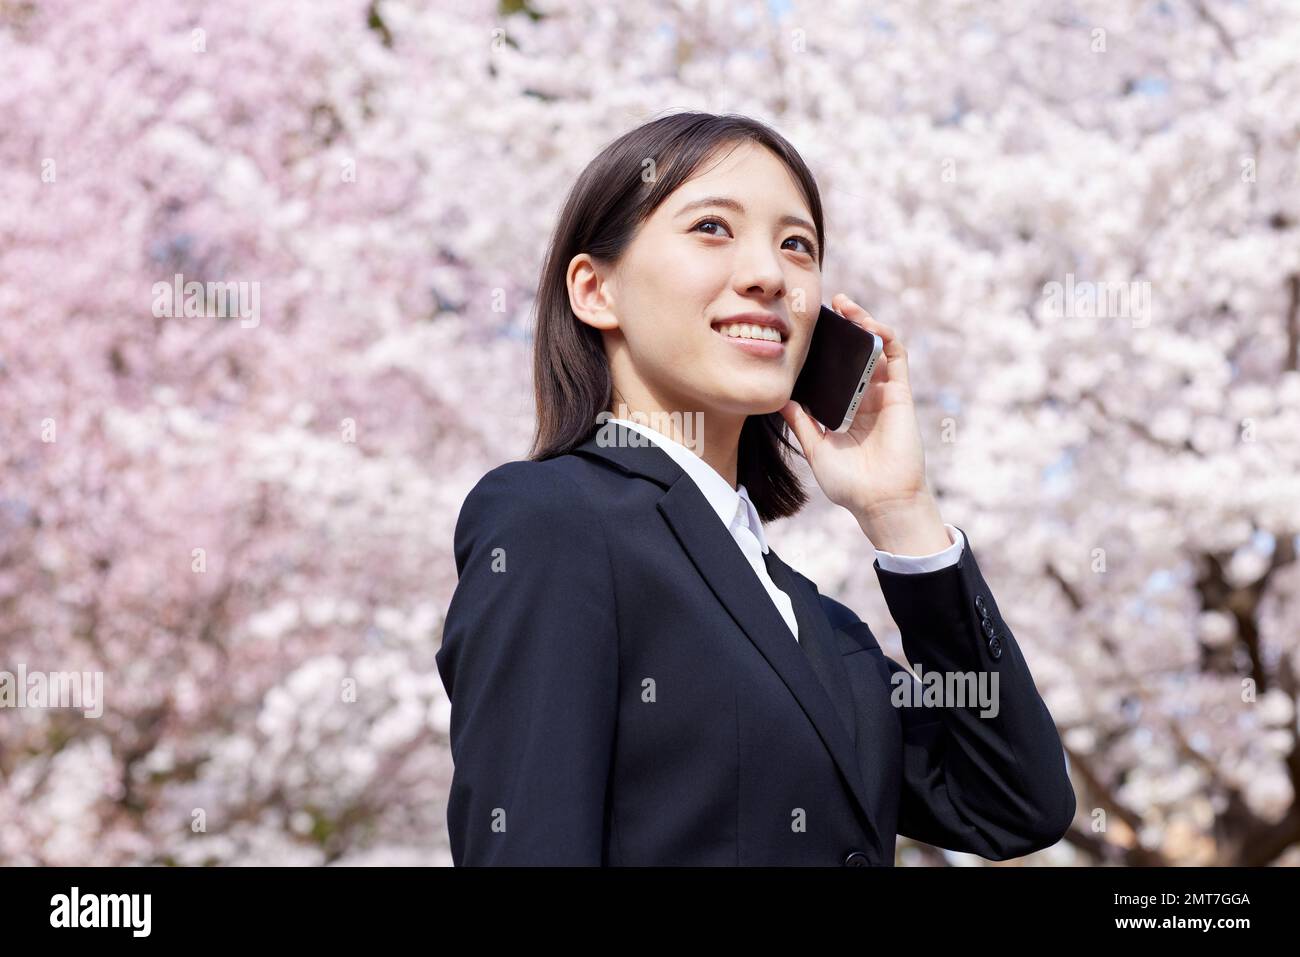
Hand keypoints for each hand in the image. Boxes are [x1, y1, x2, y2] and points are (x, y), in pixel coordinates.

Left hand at [779, 293, 949, 553]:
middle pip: (857, 354)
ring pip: (878, 349)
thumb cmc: (850, 484)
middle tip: (826, 306)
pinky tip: (868, 324)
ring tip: (845, 305)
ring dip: (864, 323)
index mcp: (848, 411)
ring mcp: (885, 395)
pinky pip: (897, 358)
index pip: (838, 371)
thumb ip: (801, 423)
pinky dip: (885, 336)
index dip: (827, 350)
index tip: (807, 332)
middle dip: (845, 328)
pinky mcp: (901, 395)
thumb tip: (779, 400)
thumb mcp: (816, 448)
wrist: (878, 502)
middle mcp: (867, 399)